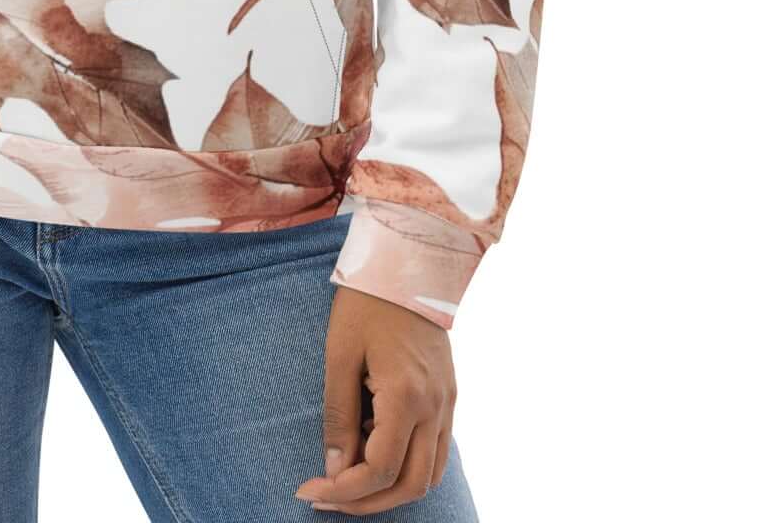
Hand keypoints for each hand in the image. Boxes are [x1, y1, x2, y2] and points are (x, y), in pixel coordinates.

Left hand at [294, 287, 456, 512]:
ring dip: (390, 489)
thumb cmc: (368, 302)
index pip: (381, 469)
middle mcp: (436, 407)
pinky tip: (374, 449)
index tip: (311, 489)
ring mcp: (448, 403)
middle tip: (327, 497)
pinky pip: (435, 451)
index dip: (345, 490)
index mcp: (407, 396)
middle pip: (410, 485)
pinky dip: (407, 465)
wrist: (409, 262)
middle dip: (367, 501)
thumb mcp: (340, 355)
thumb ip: (339, 416)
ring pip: (428, 475)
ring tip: (350, 481)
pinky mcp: (449, 396)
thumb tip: (334, 468)